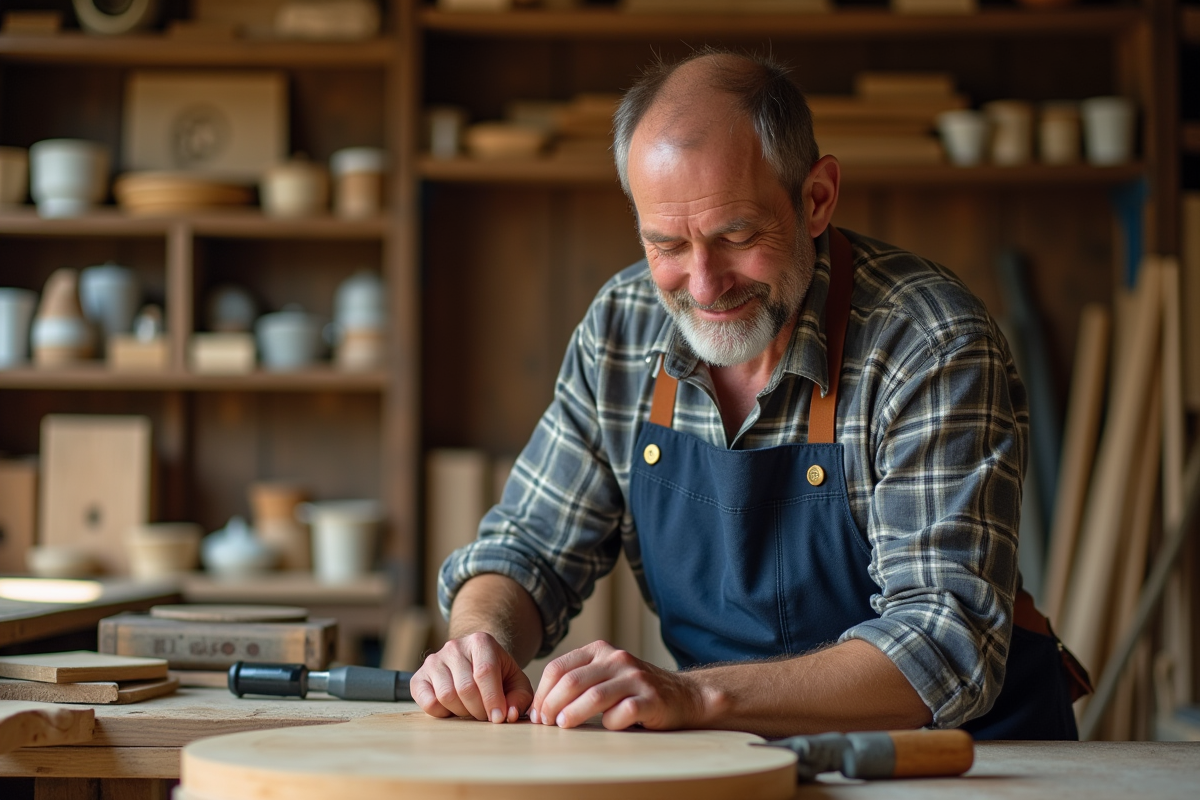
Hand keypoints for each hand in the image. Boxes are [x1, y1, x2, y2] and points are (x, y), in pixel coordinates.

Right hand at [411, 631, 533, 722]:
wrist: (473, 661)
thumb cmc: (498, 674)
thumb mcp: (516, 681)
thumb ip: (520, 697)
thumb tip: (509, 715)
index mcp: (480, 641)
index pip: (485, 672)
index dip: (493, 699)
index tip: (499, 717)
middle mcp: (454, 647)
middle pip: (465, 687)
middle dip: (479, 710)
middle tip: (486, 716)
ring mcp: (434, 660)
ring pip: (446, 696)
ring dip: (462, 712)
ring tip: (471, 710)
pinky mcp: (419, 676)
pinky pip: (428, 702)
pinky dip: (442, 713)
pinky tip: (453, 709)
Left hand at [529, 640, 705, 730]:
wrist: (681, 695)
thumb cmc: (633, 690)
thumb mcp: (604, 674)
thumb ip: (578, 680)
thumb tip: (538, 706)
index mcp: (600, 650)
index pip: (559, 667)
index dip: (542, 692)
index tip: (536, 713)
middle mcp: (617, 659)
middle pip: (572, 681)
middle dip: (552, 705)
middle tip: (545, 723)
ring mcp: (635, 678)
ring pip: (595, 696)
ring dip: (573, 714)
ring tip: (563, 725)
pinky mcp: (651, 699)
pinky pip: (623, 712)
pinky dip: (610, 722)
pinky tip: (607, 726)